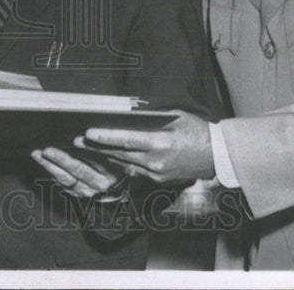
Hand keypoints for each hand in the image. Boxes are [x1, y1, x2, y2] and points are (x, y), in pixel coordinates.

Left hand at [31, 147, 120, 198]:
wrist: (116, 188)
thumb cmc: (116, 166)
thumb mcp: (117, 156)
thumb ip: (105, 147)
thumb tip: (88, 133)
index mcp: (112, 172)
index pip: (99, 159)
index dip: (87, 149)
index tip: (75, 140)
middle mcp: (100, 184)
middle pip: (78, 170)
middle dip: (61, 159)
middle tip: (48, 150)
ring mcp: (88, 191)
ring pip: (66, 178)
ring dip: (50, 165)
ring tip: (38, 154)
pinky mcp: (78, 194)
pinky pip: (62, 183)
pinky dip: (52, 172)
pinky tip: (44, 162)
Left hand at [76, 110, 215, 182]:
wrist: (217, 156)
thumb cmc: (197, 131)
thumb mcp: (177, 116)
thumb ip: (153, 117)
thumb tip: (129, 112)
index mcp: (161, 143)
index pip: (126, 140)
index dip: (105, 137)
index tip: (88, 133)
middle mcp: (156, 162)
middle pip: (120, 154)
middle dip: (97, 148)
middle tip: (76, 141)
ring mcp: (156, 174)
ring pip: (125, 163)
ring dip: (105, 156)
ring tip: (86, 147)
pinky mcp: (158, 180)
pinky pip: (135, 170)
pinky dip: (121, 162)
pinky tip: (107, 156)